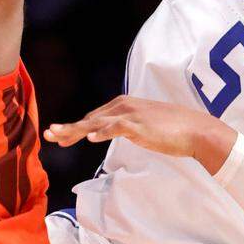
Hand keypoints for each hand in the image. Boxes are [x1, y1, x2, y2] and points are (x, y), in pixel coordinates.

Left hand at [43, 95, 237, 173]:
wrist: (196, 130)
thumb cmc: (173, 130)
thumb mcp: (146, 126)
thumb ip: (130, 127)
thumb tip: (121, 132)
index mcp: (124, 105)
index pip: (94, 117)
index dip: (75, 127)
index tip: (59, 137)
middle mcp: (124, 106)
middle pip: (90, 118)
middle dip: (68, 128)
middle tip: (48, 135)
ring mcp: (131, 115)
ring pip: (96, 122)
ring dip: (75, 130)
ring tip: (58, 137)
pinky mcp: (139, 125)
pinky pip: (116, 128)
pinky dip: (102, 132)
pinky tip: (89, 138)